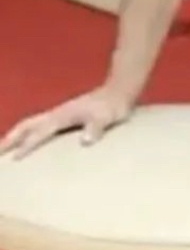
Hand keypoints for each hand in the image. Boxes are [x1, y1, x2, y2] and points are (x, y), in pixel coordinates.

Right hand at [0, 86, 131, 159]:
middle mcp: (56, 114)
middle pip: (27, 125)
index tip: (14, 158)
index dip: (28, 145)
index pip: (40, 132)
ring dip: (16, 135)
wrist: (119, 91)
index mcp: (62, 116)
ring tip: (4, 148)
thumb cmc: (112, 106)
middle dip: (11, 138)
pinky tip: (29, 142)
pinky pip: (39, 125)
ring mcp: (59, 114)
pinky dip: (28, 133)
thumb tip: (85, 141)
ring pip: (30, 124)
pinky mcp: (64, 116)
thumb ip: (96, 128)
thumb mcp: (106, 117)